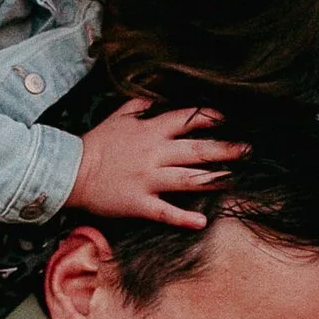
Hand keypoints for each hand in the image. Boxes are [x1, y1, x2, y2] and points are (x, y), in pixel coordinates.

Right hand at [67, 102, 244, 229]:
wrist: (70, 171)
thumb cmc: (96, 143)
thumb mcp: (118, 117)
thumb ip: (140, 105)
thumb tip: (158, 96)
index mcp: (150, 131)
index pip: (187, 120)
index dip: (210, 118)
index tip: (228, 119)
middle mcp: (154, 154)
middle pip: (198, 150)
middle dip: (226, 149)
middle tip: (248, 150)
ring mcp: (148, 179)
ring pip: (188, 179)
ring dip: (215, 180)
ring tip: (235, 179)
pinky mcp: (140, 203)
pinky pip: (166, 211)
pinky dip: (184, 218)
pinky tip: (201, 221)